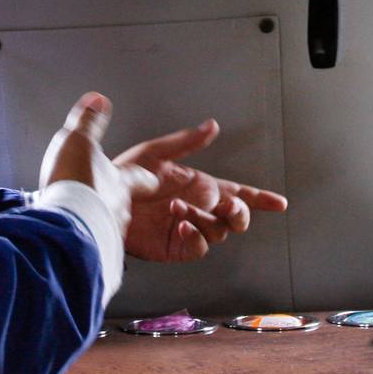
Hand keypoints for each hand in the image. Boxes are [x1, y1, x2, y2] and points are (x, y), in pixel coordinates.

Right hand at [40, 93, 157, 232]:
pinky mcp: (92, 250)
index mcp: (121, 181)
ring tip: (90, 221)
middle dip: (118, 202)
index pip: (141, 178)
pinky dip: (87, 241)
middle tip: (111, 201)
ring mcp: (107, 231)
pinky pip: (93, 245)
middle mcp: (120, 208)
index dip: (146, 178)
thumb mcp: (79, 139)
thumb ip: (89, 121)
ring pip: (109, 226)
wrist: (65, 221)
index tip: (155, 180)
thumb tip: (99, 100)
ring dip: (100, 222)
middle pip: (124, 205)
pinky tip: (77, 242)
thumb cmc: (75, 179)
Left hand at [112, 119, 288, 262]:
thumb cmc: (118, 176)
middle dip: (239, 212)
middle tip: (229, 205)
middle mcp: (195, 208)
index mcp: (196, 186)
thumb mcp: (154, 153)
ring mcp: (185, 229)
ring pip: (217, 230)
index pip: (236, 193)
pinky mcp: (172, 247)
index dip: (259, 198)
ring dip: (205, 218)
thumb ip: (186, 142)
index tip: (279, 203)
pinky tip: (180, 224)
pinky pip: (196, 246)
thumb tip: (212, 126)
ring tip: (178, 207)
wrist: (92, 203)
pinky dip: (194, 235)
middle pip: (235, 217)